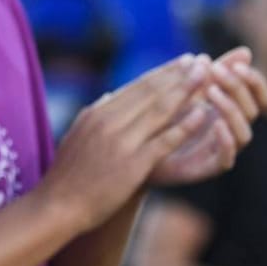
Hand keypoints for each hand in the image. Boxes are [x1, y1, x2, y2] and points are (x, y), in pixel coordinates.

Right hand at [40, 55, 211, 230]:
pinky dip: (185, 124)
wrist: (58, 204)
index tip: (183, 62)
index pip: (136, 87)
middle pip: (150, 92)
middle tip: (201, 60)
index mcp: (96, 113)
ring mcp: (121, 142)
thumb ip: (95, 115)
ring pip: (160, 110)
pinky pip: (164, 139)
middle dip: (179, 75)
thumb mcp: (77, 136)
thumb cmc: (68, 175)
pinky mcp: (133, 163)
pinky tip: (204, 113)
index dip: (163, 72)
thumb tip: (110, 96)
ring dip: (186, 91)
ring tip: (208, 77)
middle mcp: (108, 121)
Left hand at [149, 47, 266, 185]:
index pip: (256, 94)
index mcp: (225, 110)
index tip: (237, 63)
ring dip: (231, 110)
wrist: (132, 155)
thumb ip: (204, 73)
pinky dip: (225, 142)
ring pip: (244, 134)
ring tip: (211, 91)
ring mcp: (218, 150)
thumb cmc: (158, 121)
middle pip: (252, 110)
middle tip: (217, 71)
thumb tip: (243, 51)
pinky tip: (216, 124)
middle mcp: (228, 130)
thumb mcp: (180, 92)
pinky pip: (226, 159)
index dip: (253, 80)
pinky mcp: (204, 168)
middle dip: (238, 88)